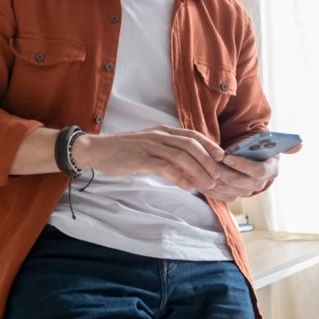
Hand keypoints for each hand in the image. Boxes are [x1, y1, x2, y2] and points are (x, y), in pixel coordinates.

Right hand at [72, 124, 224, 192]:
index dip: (209, 145)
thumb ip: (166, 153)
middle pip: (191, 144)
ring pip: (181, 155)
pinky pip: (165, 167)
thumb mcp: (148, 146)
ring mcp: (150, 145)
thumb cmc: (123, 151)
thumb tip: (186, 169)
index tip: (222, 157)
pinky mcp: (141, 158)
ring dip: (198, 170)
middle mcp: (159, 135)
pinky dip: (179, 177)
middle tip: (220, 175)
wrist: (96, 149)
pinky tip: (187, 187)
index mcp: (162, 131)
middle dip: (208, 160)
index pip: (192, 135)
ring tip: (208, 184)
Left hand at [201, 140, 302, 202]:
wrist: (252, 158)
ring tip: (204, 168)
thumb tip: (300, 144)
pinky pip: (221, 194)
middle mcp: (259, 183)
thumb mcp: (273, 143)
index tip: (227, 156)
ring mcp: (246, 190)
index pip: (257, 172)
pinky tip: (201, 178)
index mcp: (270, 170)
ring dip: (216, 180)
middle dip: (225, 172)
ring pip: (229, 190)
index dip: (242, 165)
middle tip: (211, 163)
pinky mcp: (234, 194)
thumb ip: (286, 144)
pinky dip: (211, 187)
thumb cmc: (260, 148)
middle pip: (241, 183)